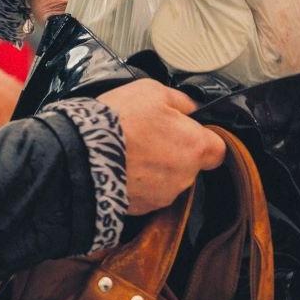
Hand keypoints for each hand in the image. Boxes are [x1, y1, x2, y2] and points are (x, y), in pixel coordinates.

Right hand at [97, 80, 225, 214]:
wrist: (82, 156)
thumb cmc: (118, 122)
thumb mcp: (152, 91)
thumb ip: (180, 101)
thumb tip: (190, 106)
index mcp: (195, 147)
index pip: (218, 149)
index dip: (204, 139)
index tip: (189, 132)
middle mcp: (185, 176)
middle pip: (190, 165)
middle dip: (175, 152)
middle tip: (151, 136)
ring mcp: (163, 195)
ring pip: (168, 180)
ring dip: (155, 168)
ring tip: (131, 150)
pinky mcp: (142, 208)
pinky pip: (147, 194)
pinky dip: (138, 182)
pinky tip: (122, 166)